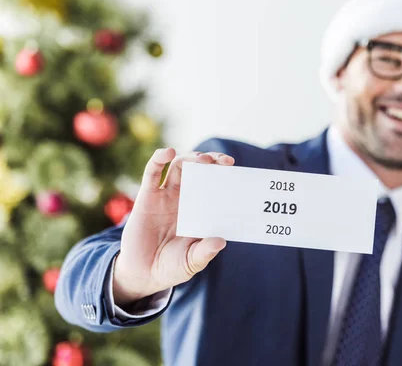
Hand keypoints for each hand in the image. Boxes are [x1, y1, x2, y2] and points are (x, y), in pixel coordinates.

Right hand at [112, 148, 234, 306]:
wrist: (142, 274)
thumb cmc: (171, 266)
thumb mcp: (191, 262)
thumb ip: (204, 252)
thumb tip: (220, 242)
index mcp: (200, 210)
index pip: (215, 185)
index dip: (224, 174)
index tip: (234, 169)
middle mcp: (185, 198)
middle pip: (200, 170)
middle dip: (212, 162)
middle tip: (223, 161)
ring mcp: (166, 196)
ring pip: (179, 167)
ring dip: (191, 158)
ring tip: (202, 160)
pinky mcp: (147, 197)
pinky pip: (152, 173)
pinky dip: (158, 159)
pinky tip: (167, 152)